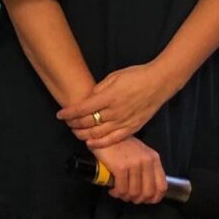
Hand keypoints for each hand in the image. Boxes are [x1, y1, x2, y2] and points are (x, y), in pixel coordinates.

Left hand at [57, 62, 177, 148]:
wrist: (159, 82)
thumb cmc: (135, 76)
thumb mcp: (113, 77)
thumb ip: (99, 90)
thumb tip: (88, 99)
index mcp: (108, 97)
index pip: (82, 108)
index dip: (69, 113)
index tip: (60, 115)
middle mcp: (115, 111)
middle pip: (88, 122)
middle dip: (74, 124)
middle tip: (67, 123)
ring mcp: (124, 121)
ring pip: (99, 133)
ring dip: (84, 134)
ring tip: (75, 133)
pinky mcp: (133, 127)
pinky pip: (114, 139)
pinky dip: (101, 143)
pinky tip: (91, 143)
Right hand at [94, 137, 166, 203]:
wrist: (102, 133)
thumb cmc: (120, 144)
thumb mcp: (140, 152)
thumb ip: (147, 167)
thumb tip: (147, 189)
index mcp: (153, 158)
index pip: (162, 186)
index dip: (155, 198)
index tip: (146, 200)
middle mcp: (146, 161)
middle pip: (148, 192)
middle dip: (138, 199)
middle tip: (129, 197)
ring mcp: (133, 164)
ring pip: (134, 193)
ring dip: (125, 197)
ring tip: (119, 193)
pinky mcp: (120, 167)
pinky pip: (122, 189)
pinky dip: (117, 193)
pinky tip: (113, 190)